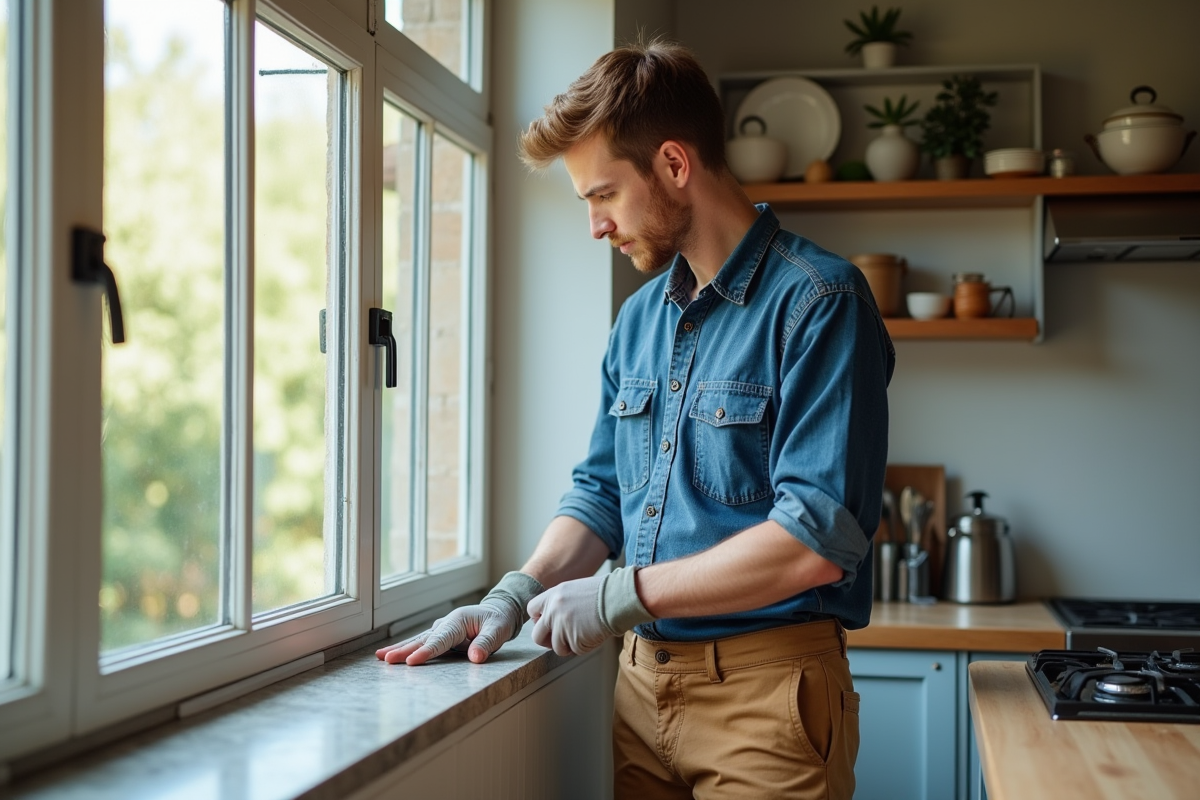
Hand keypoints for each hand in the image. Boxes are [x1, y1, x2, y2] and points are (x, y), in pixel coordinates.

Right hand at [376, 571, 543, 665]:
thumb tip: (475, 658)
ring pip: (418, 640)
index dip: (426, 652)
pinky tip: (391, 654)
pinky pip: (422, 642)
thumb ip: (486, 643)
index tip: (411, 662)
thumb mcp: (498, 630)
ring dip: (400, 649)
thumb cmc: (499, 620)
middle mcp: (445, 624)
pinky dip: (406, 648)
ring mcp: (441, 629)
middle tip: (387, 660)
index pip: (440, 640)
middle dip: (404, 650)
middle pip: (423, 640)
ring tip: (381, 657)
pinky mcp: (441, 636)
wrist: (499, 611)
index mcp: (458, 621)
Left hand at [528, 566, 656, 656]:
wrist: (617, 598)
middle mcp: (553, 611)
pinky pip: (575, 650)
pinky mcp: (574, 640)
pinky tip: (593, 634)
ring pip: (556, 647)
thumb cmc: (603, 592)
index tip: (549, 623)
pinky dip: (584, 647)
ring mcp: (562, 626)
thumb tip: (552, 618)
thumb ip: (559, 603)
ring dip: (569, 645)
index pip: (532, 610)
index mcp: (552, 595)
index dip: (539, 619)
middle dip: (547, 641)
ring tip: (584, 634)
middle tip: (560, 639)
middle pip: (536, 635)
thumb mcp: (574, 589)